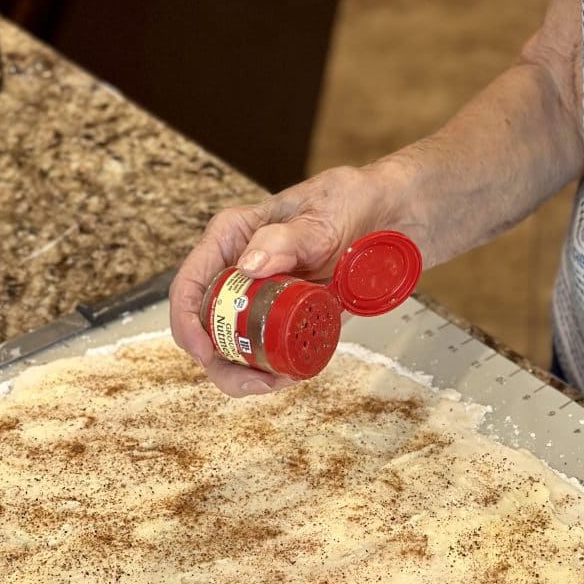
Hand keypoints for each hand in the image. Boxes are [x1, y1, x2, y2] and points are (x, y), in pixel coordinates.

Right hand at [170, 165, 401, 395]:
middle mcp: (243, 269)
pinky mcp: (292, 316)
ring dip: (248, 372)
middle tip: (256, 381)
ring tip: (280, 379)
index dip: (187, 323)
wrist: (395, 216)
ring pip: (237, 345)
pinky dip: (276, 369)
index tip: (205, 352)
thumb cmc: (354, 201)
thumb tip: (247, 267)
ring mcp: (266, 296)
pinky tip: (293, 373)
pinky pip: (272, 349)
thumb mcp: (322, 216)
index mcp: (235, 237)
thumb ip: (286, 239)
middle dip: (221, 362)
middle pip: (208, 326)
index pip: (191, 283)